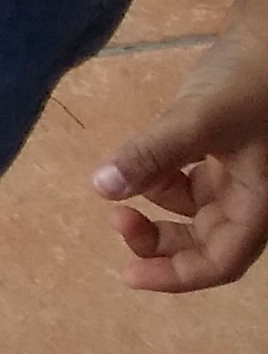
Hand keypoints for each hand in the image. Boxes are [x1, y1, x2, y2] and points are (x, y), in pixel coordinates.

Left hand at [92, 0, 267, 290]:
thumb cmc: (253, 77)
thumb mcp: (199, 118)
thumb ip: (152, 153)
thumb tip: (101, 190)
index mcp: (261, 205)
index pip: (220, 262)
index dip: (176, 275)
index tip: (127, 275)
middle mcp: (256, 195)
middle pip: (207, 240)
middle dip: (161, 240)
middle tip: (116, 221)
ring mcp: (245, 171)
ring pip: (197, 208)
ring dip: (158, 204)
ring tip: (127, 177)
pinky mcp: (230, 145)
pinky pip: (193, 176)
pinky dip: (164, 173)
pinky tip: (144, 153)